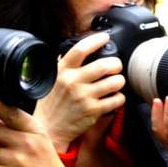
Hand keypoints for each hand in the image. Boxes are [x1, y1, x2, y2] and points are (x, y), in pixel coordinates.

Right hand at [34, 33, 125, 150]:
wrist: (48, 128)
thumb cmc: (51, 103)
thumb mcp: (52, 79)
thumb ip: (65, 64)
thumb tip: (80, 49)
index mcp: (62, 71)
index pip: (80, 50)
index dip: (96, 40)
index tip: (105, 38)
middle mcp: (73, 82)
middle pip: (104, 65)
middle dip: (116, 64)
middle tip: (116, 67)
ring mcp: (84, 97)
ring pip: (114, 82)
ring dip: (119, 81)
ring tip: (116, 83)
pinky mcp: (93, 111)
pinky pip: (117, 100)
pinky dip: (119, 98)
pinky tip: (114, 98)